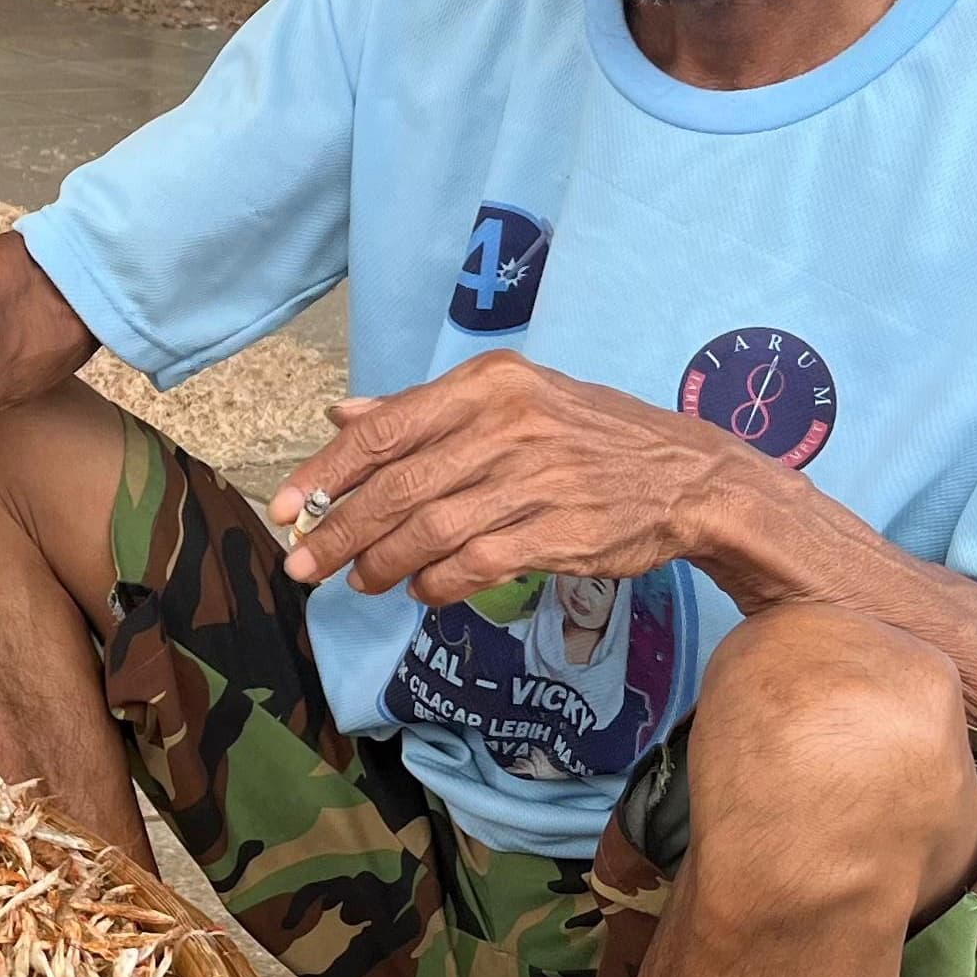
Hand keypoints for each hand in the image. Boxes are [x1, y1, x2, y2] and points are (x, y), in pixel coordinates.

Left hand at [273, 352, 758, 609]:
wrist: (690, 476)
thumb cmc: (590, 436)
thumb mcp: (513, 400)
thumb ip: (425, 411)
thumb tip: (342, 416)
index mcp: (489, 385)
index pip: (384, 429)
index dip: (325, 473)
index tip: (285, 508)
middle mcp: (509, 425)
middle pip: (398, 486)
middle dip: (340, 531)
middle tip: (304, 565)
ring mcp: (537, 478)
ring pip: (430, 529)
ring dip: (382, 563)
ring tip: (361, 582)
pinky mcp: (561, 530)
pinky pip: (477, 564)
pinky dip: (438, 583)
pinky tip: (422, 591)